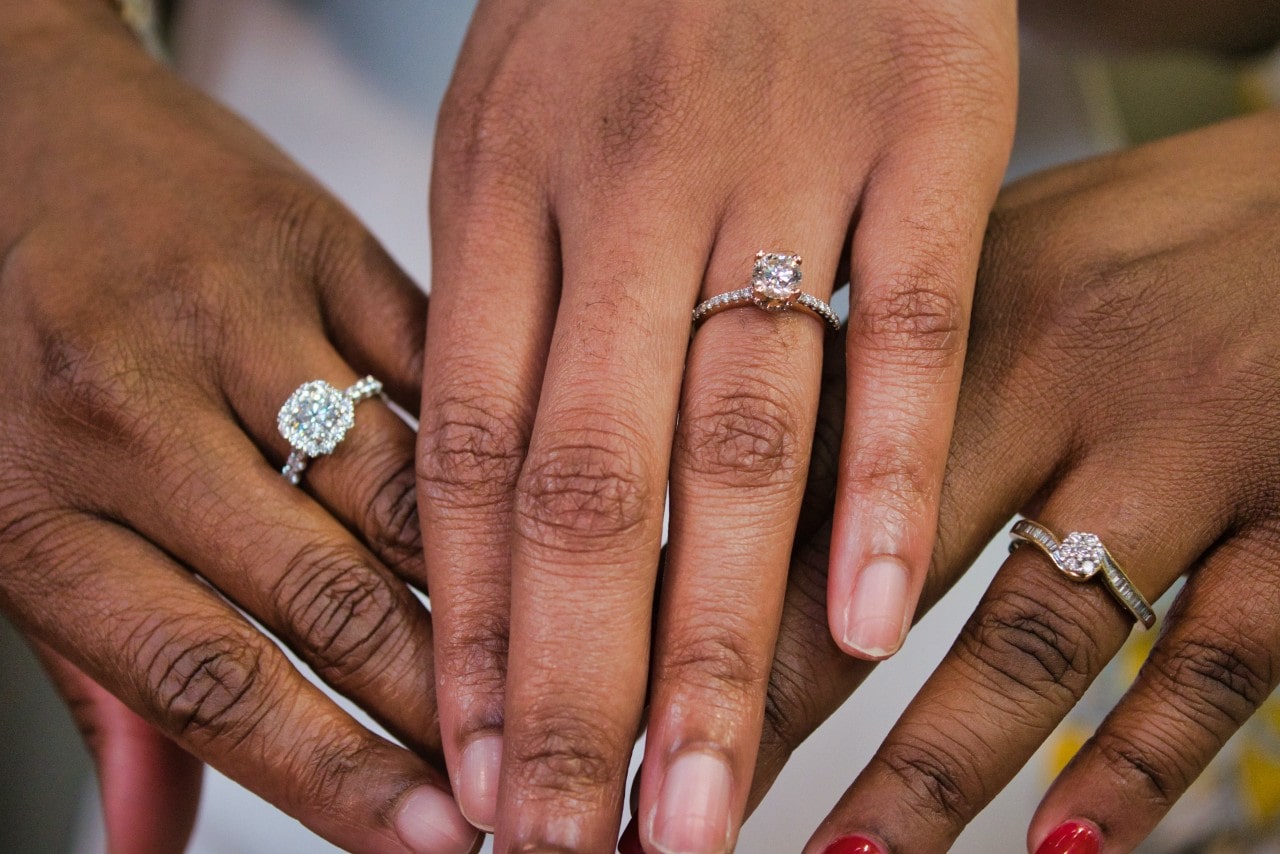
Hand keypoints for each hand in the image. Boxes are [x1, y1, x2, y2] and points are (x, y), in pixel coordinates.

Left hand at [0, 4, 473, 850]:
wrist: (7, 113)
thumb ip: (89, 679)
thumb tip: (145, 839)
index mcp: (32, 501)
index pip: (205, 676)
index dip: (332, 772)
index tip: (430, 835)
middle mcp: (131, 411)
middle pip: (327, 593)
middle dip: (441, 703)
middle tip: (525, 773)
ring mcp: (232, 316)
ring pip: (406, 488)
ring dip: (494, 594)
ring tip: (565, 664)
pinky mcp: (317, 241)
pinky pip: (436, 369)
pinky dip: (498, 453)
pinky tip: (548, 514)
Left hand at [420, 0, 1016, 847]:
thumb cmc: (625, 5)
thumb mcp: (515, 133)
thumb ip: (506, 313)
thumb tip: (488, 525)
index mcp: (498, 192)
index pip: (467, 455)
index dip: (471, 633)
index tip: (474, 777)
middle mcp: (619, 191)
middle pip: (585, 484)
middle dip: (575, 692)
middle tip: (571, 850)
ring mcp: (774, 163)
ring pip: (736, 439)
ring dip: (720, 641)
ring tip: (706, 803)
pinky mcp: (921, 136)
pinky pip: (904, 332)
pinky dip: (887, 483)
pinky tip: (873, 625)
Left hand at [742, 111, 1279, 851]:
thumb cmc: (1167, 231)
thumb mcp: (1012, 252)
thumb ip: (892, 360)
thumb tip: (767, 469)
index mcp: (964, 313)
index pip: (795, 479)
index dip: (698, 600)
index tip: (622, 692)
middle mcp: (1062, 382)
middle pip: (877, 572)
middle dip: (768, 709)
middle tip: (680, 809)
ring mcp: (1187, 456)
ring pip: (1029, 640)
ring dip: (924, 774)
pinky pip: (1212, 665)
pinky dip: (1136, 767)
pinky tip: (1063, 843)